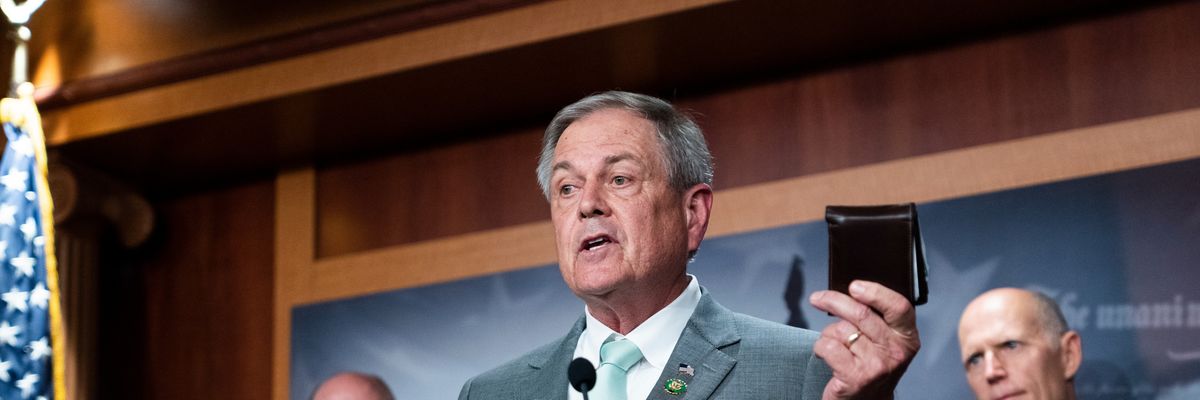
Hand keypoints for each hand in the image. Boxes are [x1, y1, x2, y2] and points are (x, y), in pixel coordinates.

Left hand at [809, 280, 919, 399]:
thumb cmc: (871, 365)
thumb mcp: (884, 341)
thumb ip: (877, 318)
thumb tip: (851, 291)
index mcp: (907, 337)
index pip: (898, 307)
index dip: (876, 292)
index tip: (854, 286)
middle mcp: (896, 352)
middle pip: (861, 314)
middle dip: (834, 301)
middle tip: (818, 298)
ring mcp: (877, 365)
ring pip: (841, 330)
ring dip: (829, 333)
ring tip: (835, 345)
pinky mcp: (857, 377)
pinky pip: (828, 346)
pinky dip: (821, 347)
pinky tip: (827, 355)